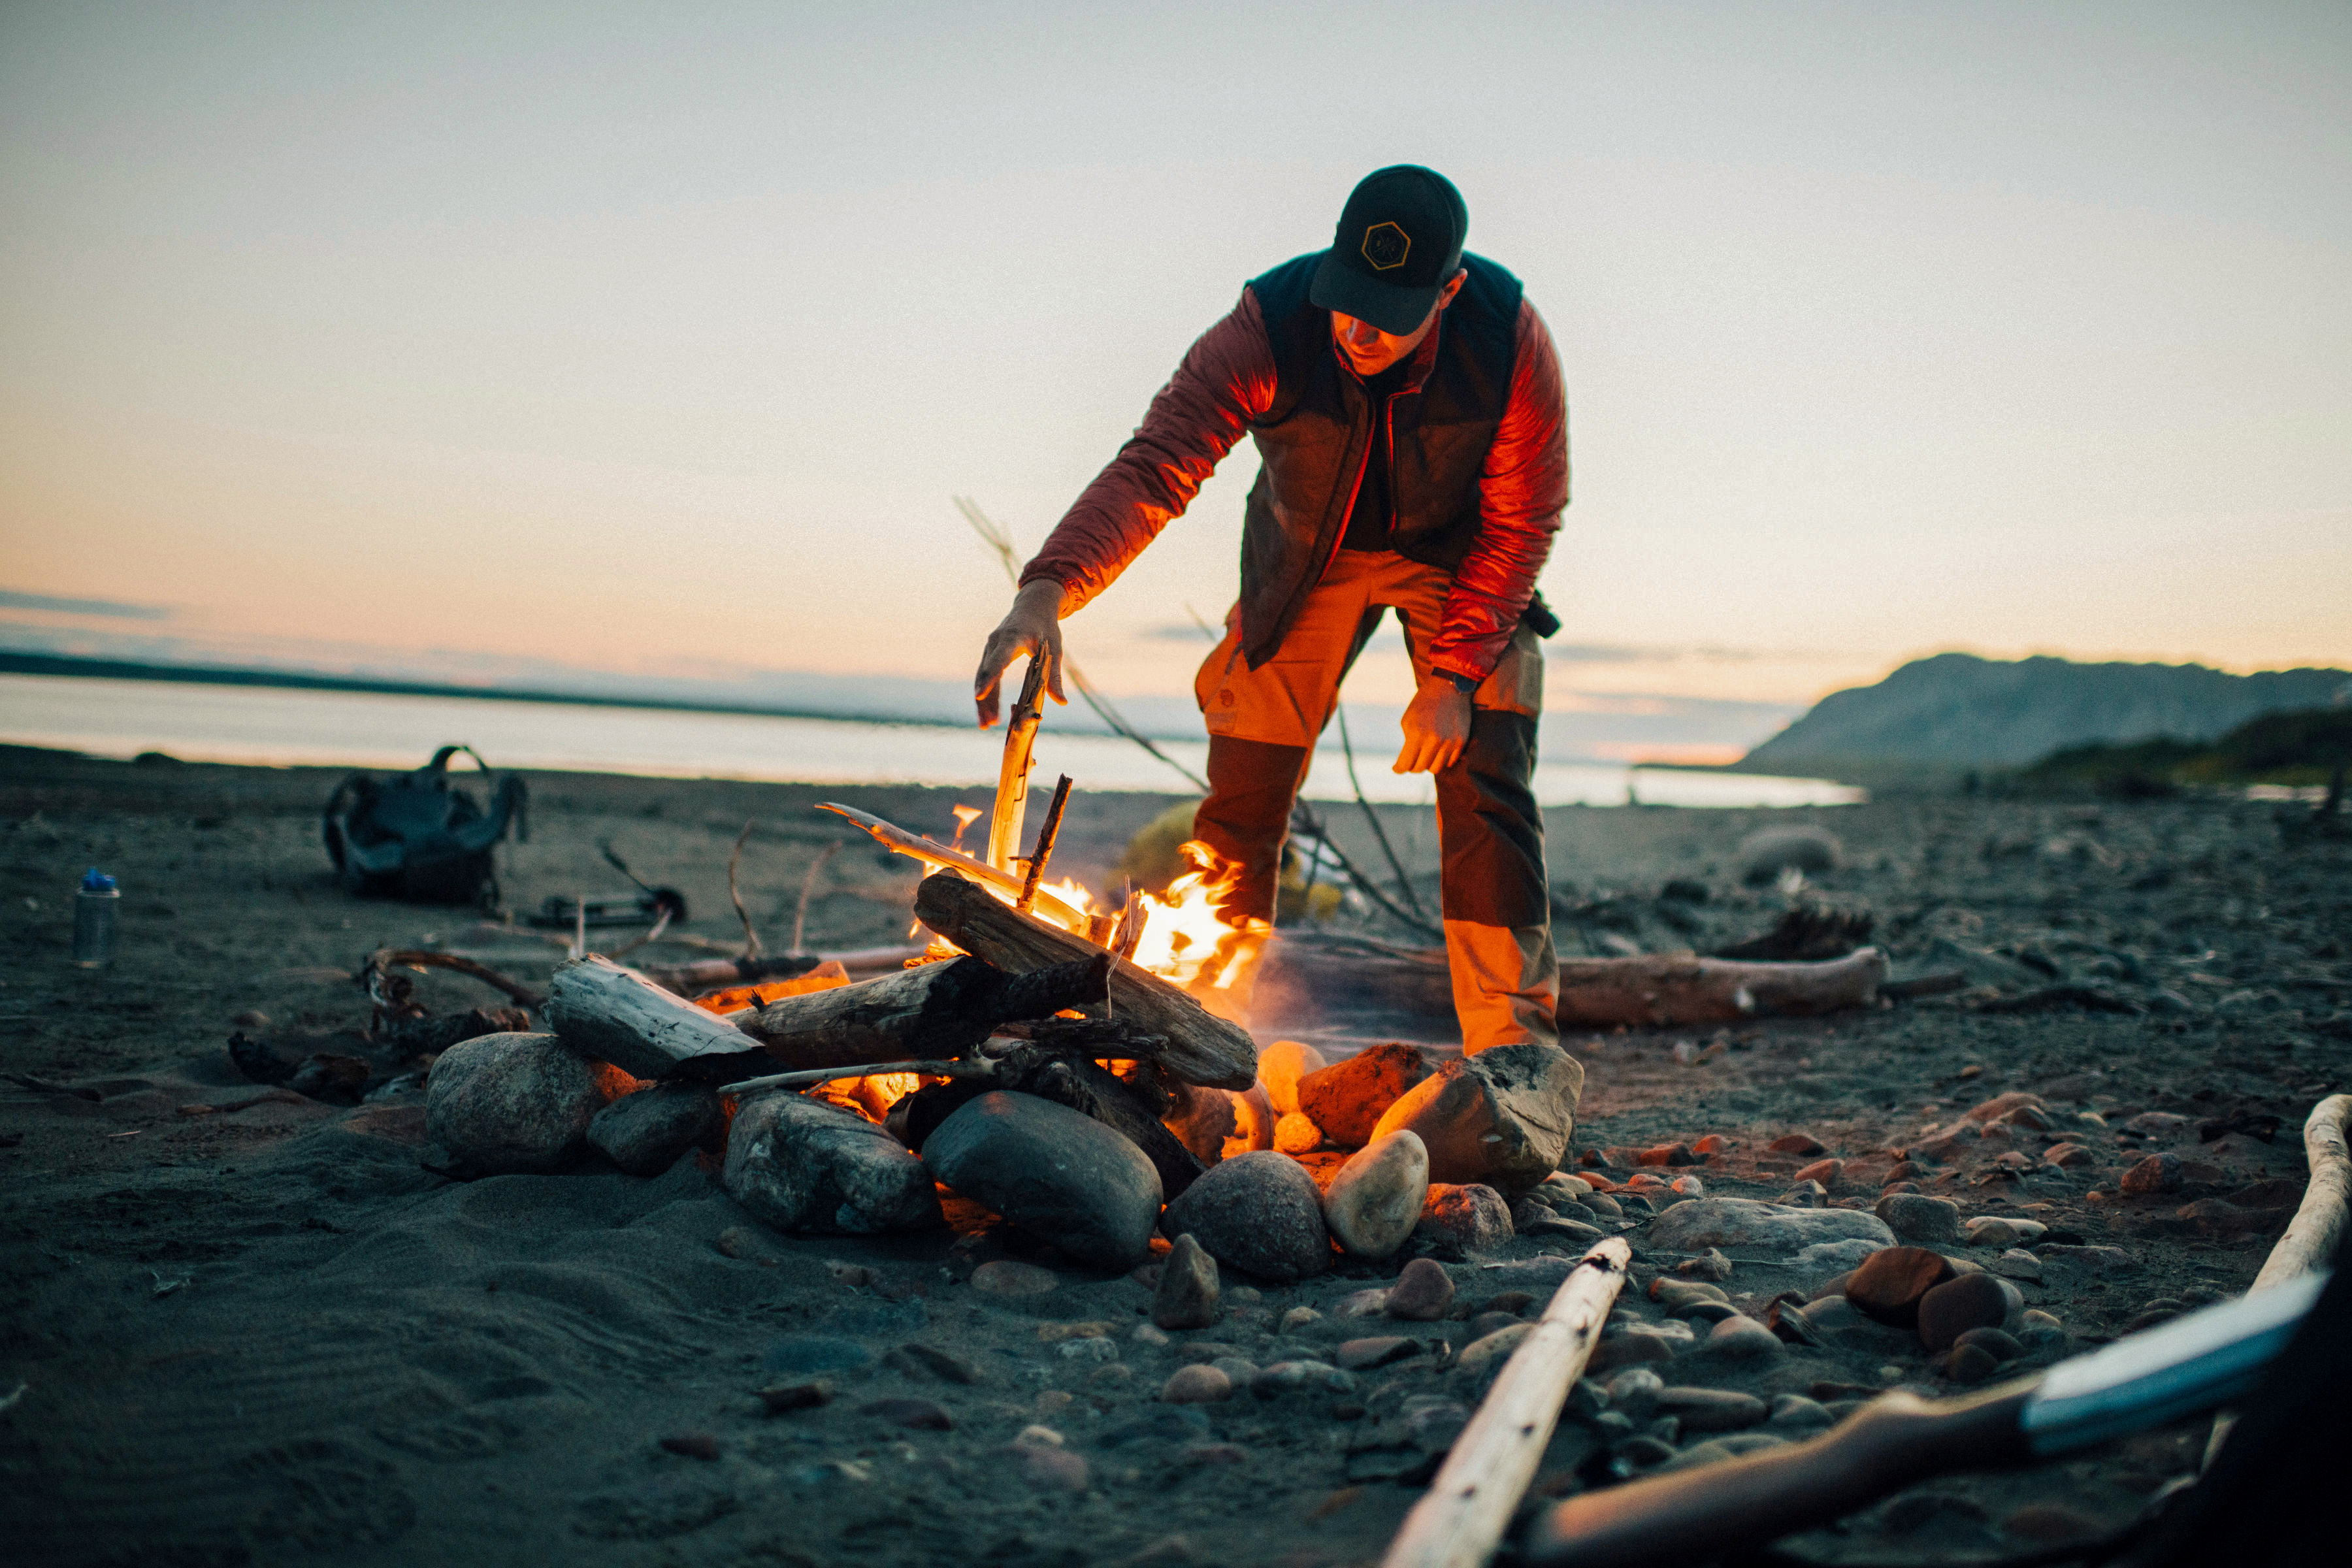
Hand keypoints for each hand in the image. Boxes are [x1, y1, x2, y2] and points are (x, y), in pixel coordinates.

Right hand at [974, 579, 1068, 726]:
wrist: (1032, 606)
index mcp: (1012, 637)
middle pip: (986, 674)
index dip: (990, 678)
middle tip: (989, 724)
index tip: (980, 695)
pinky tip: (988, 714)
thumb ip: (1054, 675)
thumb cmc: (1045, 627)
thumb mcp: (1054, 649)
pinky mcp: (989, 654)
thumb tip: (1062, 702)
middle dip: (985, 700)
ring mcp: (990, 648)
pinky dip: (985, 695)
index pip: (998, 659)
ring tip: (986, 726)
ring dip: (983, 702)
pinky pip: (984, 676)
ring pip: (981, 677)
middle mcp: (996, 642)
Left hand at [1394, 676, 1472, 773]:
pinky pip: (1449, 761)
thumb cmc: (1424, 702)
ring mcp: (1450, 742)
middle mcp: (1434, 741)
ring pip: (1436, 768)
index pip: (1406, 763)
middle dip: (1413, 766)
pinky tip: (1437, 751)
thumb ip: (1408, 741)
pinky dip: (1441, 759)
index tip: (1397, 768)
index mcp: (1417, 734)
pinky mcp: (1461, 742)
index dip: (1399, 768)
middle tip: (1411, 761)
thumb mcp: (1408, 719)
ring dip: (1428, 764)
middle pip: (1420, 768)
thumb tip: (1408, 760)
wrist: (1449, 687)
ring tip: (1424, 756)